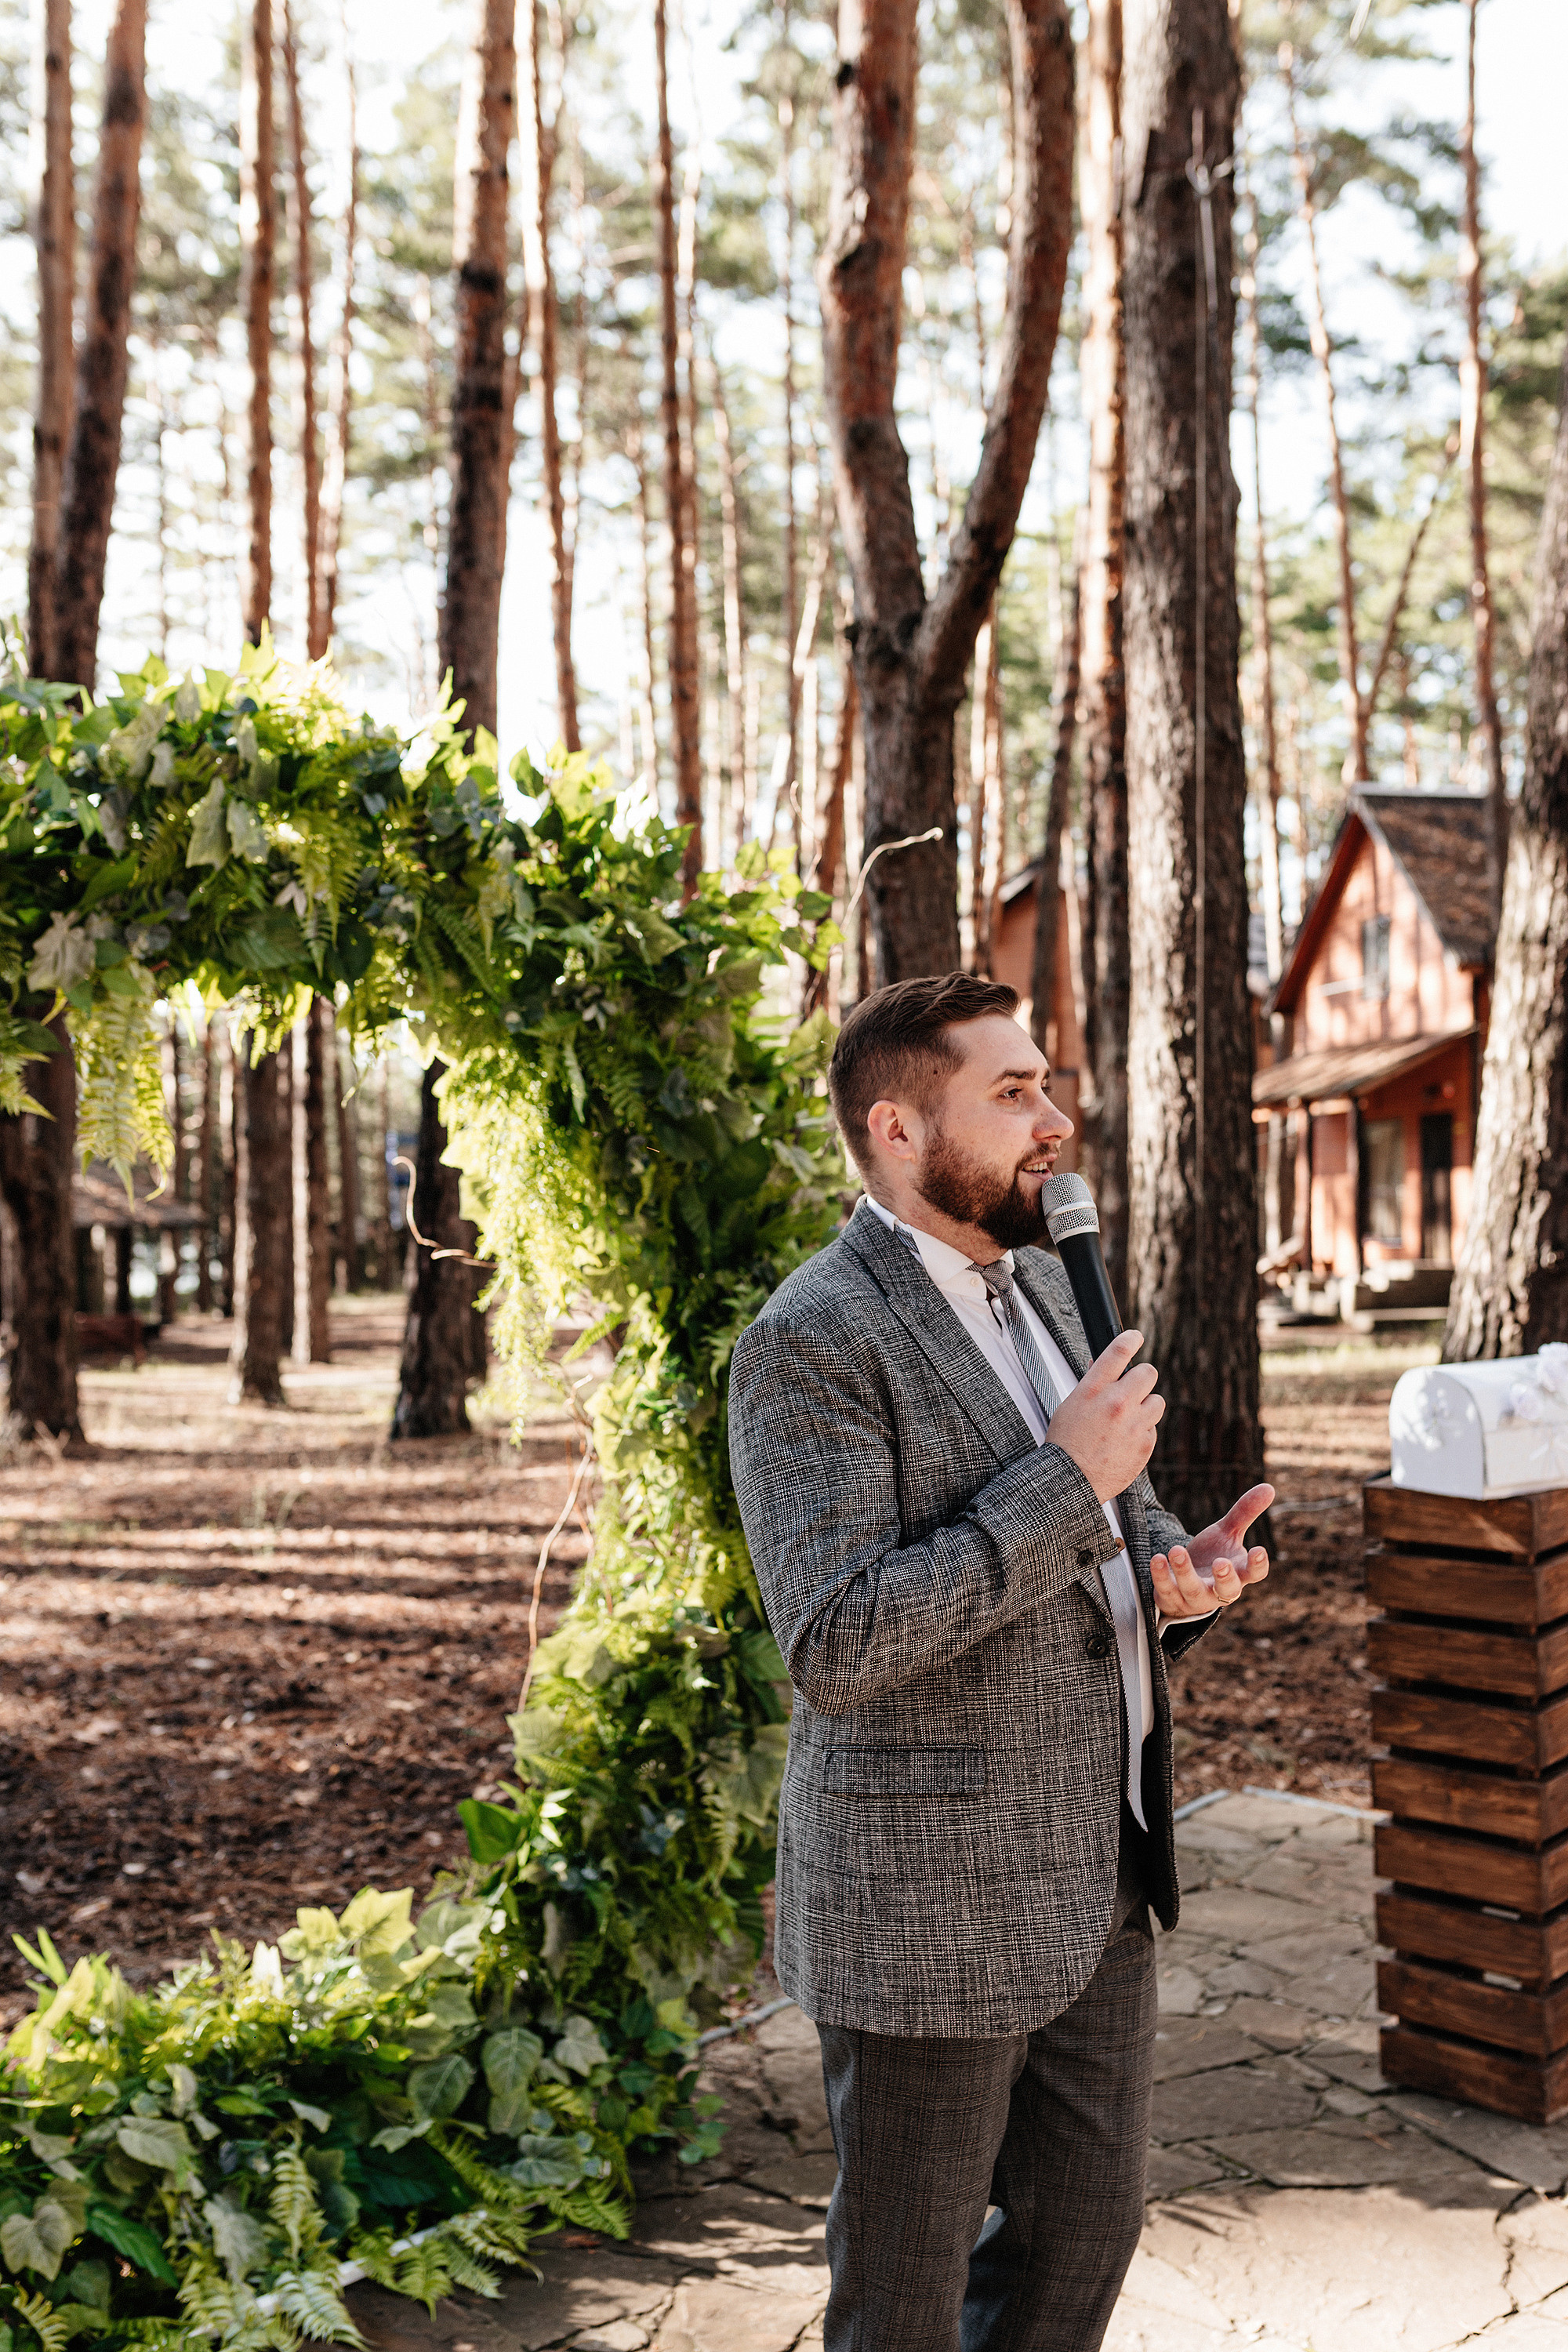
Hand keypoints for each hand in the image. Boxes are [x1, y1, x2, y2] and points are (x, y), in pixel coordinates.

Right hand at [1048, 1330, 1164, 1502]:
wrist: (1072, 1479)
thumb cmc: (1067, 1443)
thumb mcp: (1071, 1404)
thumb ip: (1092, 1383)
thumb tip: (1102, 1364)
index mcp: (1094, 1389)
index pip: (1120, 1350)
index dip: (1131, 1338)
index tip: (1135, 1337)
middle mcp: (1117, 1403)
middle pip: (1148, 1372)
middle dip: (1140, 1378)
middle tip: (1132, 1387)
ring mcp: (1134, 1424)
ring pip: (1157, 1400)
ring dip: (1145, 1405)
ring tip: (1129, 1417)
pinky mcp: (1145, 1443)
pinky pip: (1153, 1427)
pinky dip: (1143, 1430)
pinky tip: (1126, 1438)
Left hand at [1151, 1483, 1274, 1620]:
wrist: (1184, 1582)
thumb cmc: (1213, 1556)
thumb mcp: (1228, 1533)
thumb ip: (1245, 1512)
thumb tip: (1269, 1487)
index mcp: (1238, 1574)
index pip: (1254, 1574)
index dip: (1258, 1565)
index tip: (1258, 1549)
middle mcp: (1219, 1590)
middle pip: (1228, 1590)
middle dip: (1225, 1577)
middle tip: (1221, 1562)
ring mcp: (1195, 1598)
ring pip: (1193, 1589)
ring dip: (1185, 1571)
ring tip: (1176, 1549)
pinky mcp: (1171, 1599)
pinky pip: (1166, 1590)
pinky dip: (1162, 1575)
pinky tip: (1158, 1558)